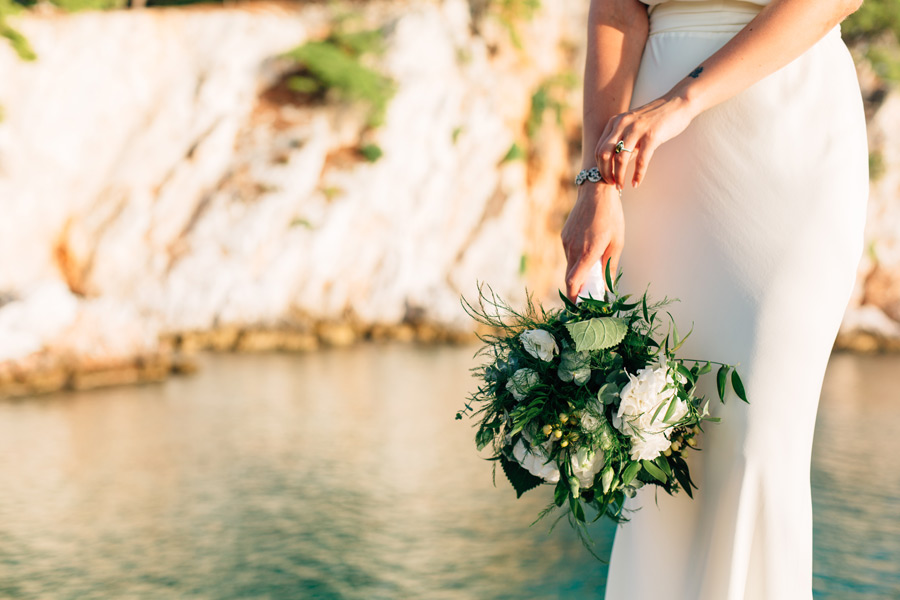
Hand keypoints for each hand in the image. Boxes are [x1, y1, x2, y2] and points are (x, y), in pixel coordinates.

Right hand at [561, 181, 623, 302]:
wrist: (595, 192)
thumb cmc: (611, 217)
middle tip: (588, 296)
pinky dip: (576, 260)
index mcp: (588, 253)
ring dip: (578, 273)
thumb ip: (610, 266)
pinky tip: (588, 253)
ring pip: (569, 266)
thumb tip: (609, 287)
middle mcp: (573, 249)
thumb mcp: (617, 243)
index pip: (573, 282)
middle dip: (577, 290)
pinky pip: (569, 254)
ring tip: (593, 272)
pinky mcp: (564, 236)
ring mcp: (566, 242)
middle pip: (569, 278)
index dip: (573, 298)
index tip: (578, 307)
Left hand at [594, 94, 694, 189]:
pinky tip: (636, 183)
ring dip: (619, 176)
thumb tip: (616, 163)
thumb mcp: (633, 125)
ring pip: (620, 159)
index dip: (600, 166)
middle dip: (605, 173)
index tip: (606, 177)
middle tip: (611, 184)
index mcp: (615, 122)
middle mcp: (622, 124)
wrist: (678, 103)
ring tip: (621, 186)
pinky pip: (641, 160)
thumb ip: (623, 140)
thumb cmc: (656, 117)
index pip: (599, 149)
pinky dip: (638, 175)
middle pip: (604, 154)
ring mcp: (636, 129)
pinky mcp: (651, 136)